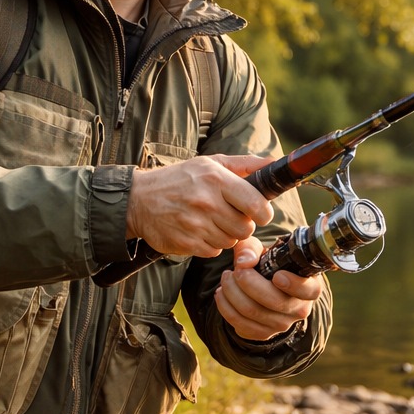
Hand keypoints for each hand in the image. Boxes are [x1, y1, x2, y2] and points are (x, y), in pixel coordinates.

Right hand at [125, 154, 273, 258]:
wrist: (138, 200)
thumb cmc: (180, 179)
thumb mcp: (210, 163)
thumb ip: (245, 164)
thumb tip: (275, 163)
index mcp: (216, 179)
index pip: (256, 204)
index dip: (263, 212)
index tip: (260, 213)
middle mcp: (206, 202)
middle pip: (245, 227)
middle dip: (242, 224)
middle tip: (230, 215)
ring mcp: (195, 224)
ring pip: (230, 241)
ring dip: (226, 234)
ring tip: (211, 221)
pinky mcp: (186, 243)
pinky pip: (214, 251)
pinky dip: (210, 244)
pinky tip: (199, 231)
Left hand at [216, 235, 323, 340]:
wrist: (265, 286)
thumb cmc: (269, 264)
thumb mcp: (263, 250)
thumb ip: (252, 249)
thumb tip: (244, 262)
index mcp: (310, 286)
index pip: (308, 290)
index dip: (293, 284)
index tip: (277, 275)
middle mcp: (300, 309)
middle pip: (273, 301)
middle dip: (248, 282)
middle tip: (234, 270)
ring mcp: (283, 324)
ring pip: (253, 312)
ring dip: (232, 293)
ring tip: (226, 278)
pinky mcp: (265, 334)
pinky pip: (241, 325)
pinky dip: (226, 308)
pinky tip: (222, 294)